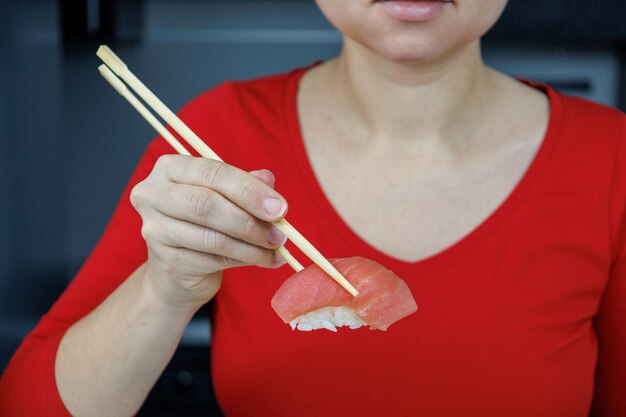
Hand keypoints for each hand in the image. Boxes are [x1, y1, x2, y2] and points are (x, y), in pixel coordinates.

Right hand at [130, 155, 287, 308]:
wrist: (177, 271)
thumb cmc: (204, 222)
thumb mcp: (226, 197)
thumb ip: (246, 185)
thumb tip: (269, 180)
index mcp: (170, 168)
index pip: (213, 173)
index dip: (249, 190)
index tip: (280, 207)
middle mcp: (153, 195)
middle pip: (207, 204)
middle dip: (250, 220)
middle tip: (281, 233)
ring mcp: (155, 230)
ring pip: (213, 237)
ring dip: (253, 245)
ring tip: (278, 248)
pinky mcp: (167, 262)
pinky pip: (214, 259)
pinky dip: (247, 260)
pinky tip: (267, 260)